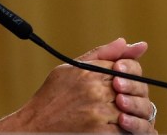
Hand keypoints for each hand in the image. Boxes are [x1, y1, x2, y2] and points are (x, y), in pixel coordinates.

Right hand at [0, 38, 157, 132]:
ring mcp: (98, 112)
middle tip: (123, 100)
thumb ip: (101, 54)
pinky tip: (120, 125)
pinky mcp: (99, 131)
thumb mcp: (71, 69)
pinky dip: (128, 128)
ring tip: (123, 113)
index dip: (128, 74)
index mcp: (88, 72)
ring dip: (130, 112)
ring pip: (130, 109)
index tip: (122, 83)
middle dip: (130, 94)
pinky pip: (126, 129)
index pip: (124, 67)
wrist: (35, 124)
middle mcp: (94, 90)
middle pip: (130, 88)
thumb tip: (126, 41)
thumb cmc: (52, 96)